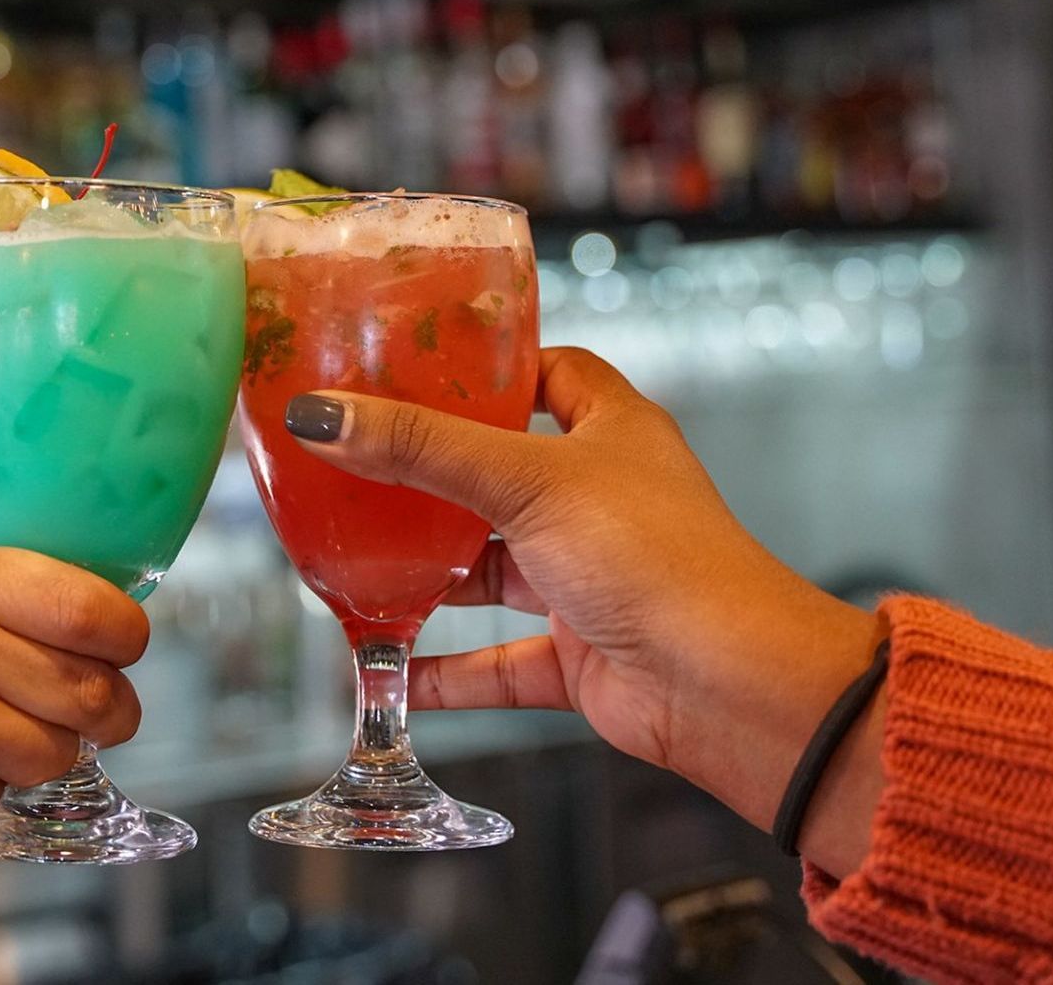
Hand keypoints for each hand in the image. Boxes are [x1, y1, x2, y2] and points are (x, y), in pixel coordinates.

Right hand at [283, 348, 883, 870]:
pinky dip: (449, 668)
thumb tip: (322, 416)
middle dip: (435, 475)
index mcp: (611, 431)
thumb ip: (420, 450)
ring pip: (495, 568)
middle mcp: (602, 498)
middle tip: (360, 462)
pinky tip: (393, 669)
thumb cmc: (658, 557)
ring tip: (356, 561)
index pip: (548, 374)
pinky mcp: (581, 652)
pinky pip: (500, 660)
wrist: (730, 685)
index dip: (488, 367)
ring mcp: (591, 577)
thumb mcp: (526, 481)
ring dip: (433, 573)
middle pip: (504, 472)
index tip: (415, 366)